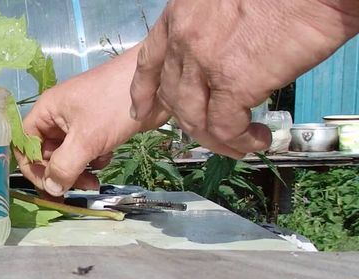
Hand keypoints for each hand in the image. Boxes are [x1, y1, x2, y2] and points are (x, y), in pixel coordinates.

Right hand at [20, 46, 167, 196]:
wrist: (156, 84)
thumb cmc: (114, 105)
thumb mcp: (86, 139)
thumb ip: (64, 166)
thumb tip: (52, 189)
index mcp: (47, 111)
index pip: (25, 143)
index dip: (32, 166)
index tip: (49, 184)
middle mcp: (59, 116)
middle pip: (46, 153)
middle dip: (60, 173)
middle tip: (79, 185)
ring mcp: (79, 122)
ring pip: (68, 155)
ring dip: (78, 171)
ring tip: (94, 179)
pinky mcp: (98, 128)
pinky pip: (86, 151)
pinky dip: (93, 160)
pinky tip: (107, 159)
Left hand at [130, 0, 358, 158]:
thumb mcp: (225, 4)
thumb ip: (211, 31)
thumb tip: (220, 60)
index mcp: (179, 14)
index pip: (148, 61)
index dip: (144, 92)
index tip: (141, 112)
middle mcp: (184, 38)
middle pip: (172, 95)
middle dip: (188, 121)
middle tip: (209, 133)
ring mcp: (205, 62)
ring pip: (194, 118)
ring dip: (215, 138)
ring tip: (239, 144)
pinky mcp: (234, 84)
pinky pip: (225, 127)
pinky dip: (240, 141)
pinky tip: (257, 140)